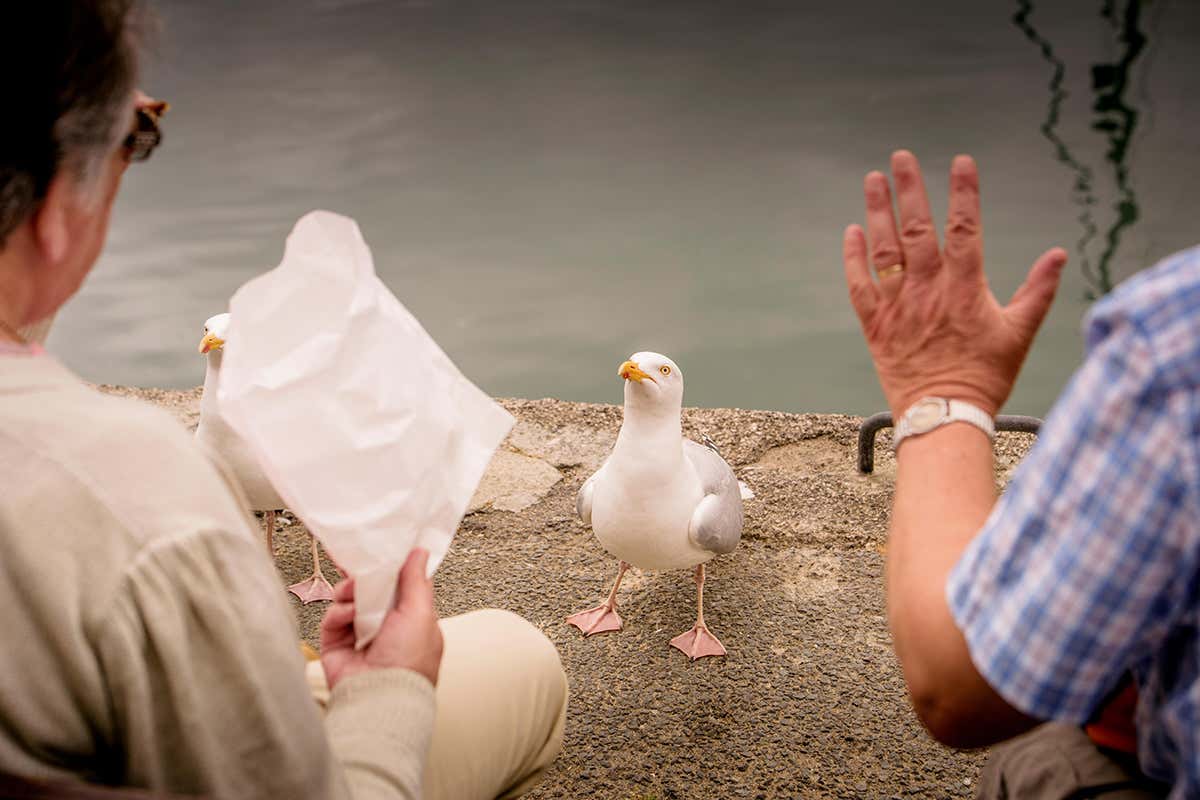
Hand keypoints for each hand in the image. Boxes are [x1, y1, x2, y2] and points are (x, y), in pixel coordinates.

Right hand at [319, 549, 443, 688]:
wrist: (380, 694)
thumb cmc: (408, 660)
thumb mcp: (420, 612)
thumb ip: (416, 580)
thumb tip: (420, 553)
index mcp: (410, 619)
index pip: (399, 586)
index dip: (390, 568)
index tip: (381, 550)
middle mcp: (385, 626)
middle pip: (370, 590)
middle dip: (364, 577)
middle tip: (359, 565)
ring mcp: (359, 635)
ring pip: (349, 599)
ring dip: (350, 592)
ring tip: (352, 594)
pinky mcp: (337, 643)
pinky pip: (333, 616)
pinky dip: (339, 612)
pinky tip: (348, 615)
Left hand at [842, 151, 1067, 417]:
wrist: (944, 414)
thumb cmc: (986, 376)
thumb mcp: (1021, 332)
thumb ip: (1038, 290)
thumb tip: (1059, 254)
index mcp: (966, 287)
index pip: (966, 227)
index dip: (964, 191)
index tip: (960, 161)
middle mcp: (928, 290)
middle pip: (917, 228)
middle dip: (909, 189)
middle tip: (900, 157)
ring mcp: (898, 305)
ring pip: (884, 249)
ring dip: (877, 211)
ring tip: (873, 180)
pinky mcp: (875, 324)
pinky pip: (859, 284)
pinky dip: (854, 257)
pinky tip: (852, 232)